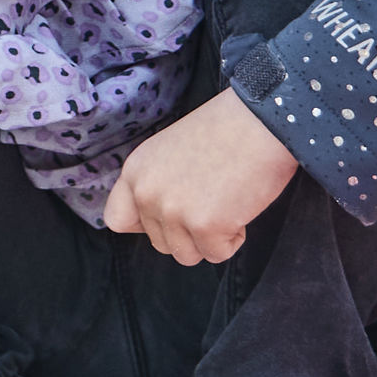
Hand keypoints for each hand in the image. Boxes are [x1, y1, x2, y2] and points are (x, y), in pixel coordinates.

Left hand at [101, 88, 303, 265]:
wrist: (260, 122)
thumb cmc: (225, 130)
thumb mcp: (170, 151)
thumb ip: (157, 184)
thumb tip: (160, 219)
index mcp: (135, 171)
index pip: (117, 220)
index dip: (145, 225)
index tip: (170, 216)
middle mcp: (146, 193)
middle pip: (159, 243)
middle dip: (188, 232)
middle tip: (213, 201)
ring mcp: (173, 212)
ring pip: (187, 254)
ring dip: (209, 238)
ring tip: (226, 203)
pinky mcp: (205, 226)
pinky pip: (217, 254)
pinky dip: (233, 238)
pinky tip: (241, 206)